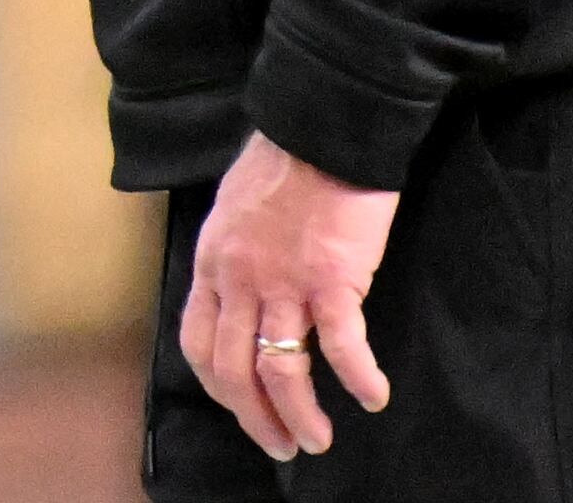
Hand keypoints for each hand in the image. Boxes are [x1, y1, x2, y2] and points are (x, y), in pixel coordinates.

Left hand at [184, 129, 398, 463]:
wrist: (323, 127)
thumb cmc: (285, 162)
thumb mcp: (234, 210)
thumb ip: (233, 258)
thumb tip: (242, 298)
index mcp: (213, 263)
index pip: (199, 345)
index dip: (220, 389)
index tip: (243, 411)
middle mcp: (239, 279)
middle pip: (234, 372)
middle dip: (256, 420)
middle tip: (283, 446)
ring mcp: (284, 282)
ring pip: (281, 372)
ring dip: (300, 417)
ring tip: (318, 440)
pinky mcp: (332, 279)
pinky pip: (341, 347)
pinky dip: (358, 380)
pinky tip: (372, 397)